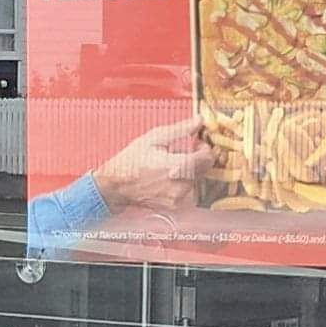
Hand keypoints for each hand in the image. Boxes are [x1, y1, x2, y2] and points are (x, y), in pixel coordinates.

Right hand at [94, 118, 211, 215]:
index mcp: (179, 166)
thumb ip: (181, 130)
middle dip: (197, 158)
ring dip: (190, 171)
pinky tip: (167, 176)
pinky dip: (182, 182)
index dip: (204, 148)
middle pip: (204, 169)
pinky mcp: (175, 205)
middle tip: (181, 152)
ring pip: (197, 180)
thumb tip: (198, 121)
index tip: (194, 144)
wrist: (116, 186)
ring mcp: (178, 198)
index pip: (208, 158)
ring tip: (171, 165)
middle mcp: (181, 185)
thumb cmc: (131, 161)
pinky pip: (188, 191)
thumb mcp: (154, 138)